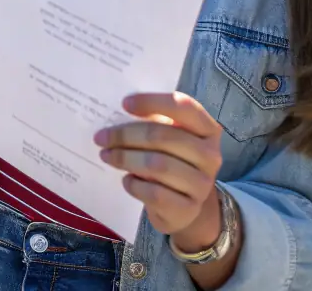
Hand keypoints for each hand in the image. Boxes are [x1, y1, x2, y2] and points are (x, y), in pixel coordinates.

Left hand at [95, 91, 223, 246]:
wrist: (184, 207)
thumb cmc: (172, 161)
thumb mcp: (170, 139)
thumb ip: (152, 123)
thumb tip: (116, 114)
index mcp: (207, 129)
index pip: (183, 106)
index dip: (152, 101)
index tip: (124, 103)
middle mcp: (210, 155)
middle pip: (162, 136)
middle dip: (126, 135)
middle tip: (101, 137)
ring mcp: (202, 184)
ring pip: (157, 165)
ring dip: (125, 158)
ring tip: (107, 155)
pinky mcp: (189, 209)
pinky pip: (155, 193)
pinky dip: (135, 184)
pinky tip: (126, 180)